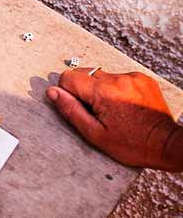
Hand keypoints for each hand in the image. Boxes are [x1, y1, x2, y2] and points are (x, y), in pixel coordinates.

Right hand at [46, 69, 182, 170]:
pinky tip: (123, 105)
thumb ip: (71, 110)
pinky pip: (117, 78)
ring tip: (112, 110)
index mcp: (105, 92)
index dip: (67, 92)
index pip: (69, 76)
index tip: (78, 107)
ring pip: (101, 75)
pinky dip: (115, 89)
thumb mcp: (94, 133)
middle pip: (84, 73)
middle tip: (96, 111)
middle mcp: (119, 79)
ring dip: (100, 90)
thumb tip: (53, 92)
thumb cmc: (132, 144)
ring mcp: (132, 77)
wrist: (164, 144)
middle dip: (84, 91)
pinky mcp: (142, 78)